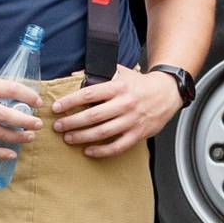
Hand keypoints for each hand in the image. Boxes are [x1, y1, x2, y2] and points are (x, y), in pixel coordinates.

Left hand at [51, 65, 182, 158]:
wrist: (167, 93)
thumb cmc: (139, 84)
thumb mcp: (120, 72)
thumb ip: (98, 73)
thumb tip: (74, 74)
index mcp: (118, 87)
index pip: (89, 95)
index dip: (70, 102)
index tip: (56, 108)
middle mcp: (125, 104)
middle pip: (93, 116)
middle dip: (72, 122)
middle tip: (58, 126)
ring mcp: (132, 120)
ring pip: (103, 132)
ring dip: (82, 137)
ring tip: (68, 138)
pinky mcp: (138, 134)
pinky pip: (118, 146)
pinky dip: (102, 151)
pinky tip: (88, 151)